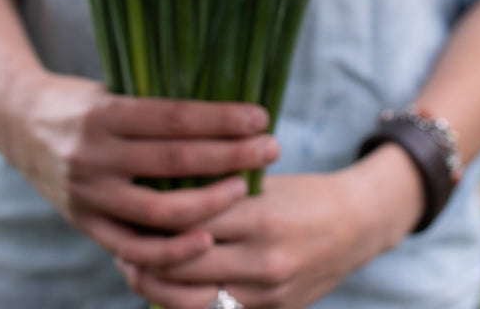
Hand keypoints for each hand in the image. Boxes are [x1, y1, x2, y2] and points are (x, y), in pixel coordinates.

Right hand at [0, 69, 280, 269]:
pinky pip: (133, 248)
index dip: (222, 119)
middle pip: (176, 161)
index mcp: (104, 114)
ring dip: (211, 203)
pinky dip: (173, 250)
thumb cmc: (80, 99)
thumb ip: (154, 107)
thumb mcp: (112, 89)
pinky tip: (206, 238)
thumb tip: (221, 108)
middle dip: (231, 156)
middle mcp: (94, 155)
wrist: (17, 122)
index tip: (260, 116)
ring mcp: (88, 195)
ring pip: (160, 211)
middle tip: (271, 149)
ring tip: (245, 187)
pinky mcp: (85, 223)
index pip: (175, 119)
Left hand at [116, 144, 424, 308]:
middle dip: (149, 252)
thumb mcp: (266, 182)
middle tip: (121, 236)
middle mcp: (263, 259)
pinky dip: (190, 298)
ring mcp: (267, 292)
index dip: (157, 213)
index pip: (194, 217)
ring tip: (134, 263)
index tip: (131, 202)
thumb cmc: (304, 193)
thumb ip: (222, 191)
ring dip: (161, 281)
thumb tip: (164, 187)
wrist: (357, 225)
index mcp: (261, 216)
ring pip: (196, 294)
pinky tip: (169, 283)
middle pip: (187, 262)